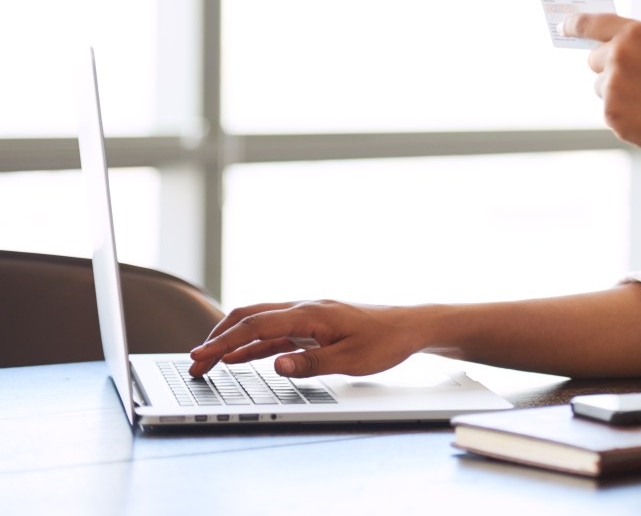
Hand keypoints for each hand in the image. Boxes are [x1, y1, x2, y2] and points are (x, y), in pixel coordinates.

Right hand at [188, 300, 422, 378]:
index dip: (224, 341)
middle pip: (249, 318)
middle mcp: (305, 309)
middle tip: (195, 362)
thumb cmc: (387, 341)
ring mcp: (308, 317)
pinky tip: (237, 358)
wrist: (411, 326)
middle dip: (218, 338)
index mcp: (311, 314)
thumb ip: (311, 363)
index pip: (256, 326)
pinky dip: (252, 345)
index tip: (200, 356)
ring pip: (259, 324)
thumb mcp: (351, 359)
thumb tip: (275, 365)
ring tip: (207, 362)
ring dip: (232, 341)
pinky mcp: (313, 326)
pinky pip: (275, 334)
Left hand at [561, 14, 640, 170]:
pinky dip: (624, 115)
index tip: (564, 26)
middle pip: (593, 59)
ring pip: (600, 87)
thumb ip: (639, 46)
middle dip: (607, 68)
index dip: (574, 24)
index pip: (591, 23)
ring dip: (617, 94)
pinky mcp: (610, 114)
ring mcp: (612, 86)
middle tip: (637, 81)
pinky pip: (609, 110)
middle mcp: (619, 55)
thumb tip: (610, 47)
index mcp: (637, 34)